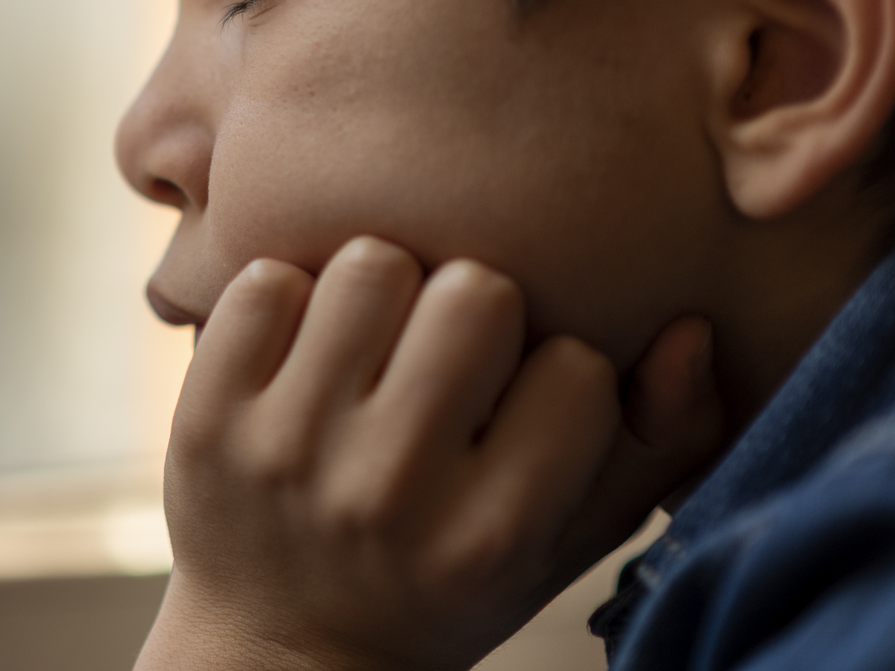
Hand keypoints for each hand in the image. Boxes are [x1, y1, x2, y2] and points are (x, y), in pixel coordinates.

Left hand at [137, 237, 723, 670]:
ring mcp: (286, 451)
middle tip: (446, 353)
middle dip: (473, 309)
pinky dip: (287, 295)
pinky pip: (265, 279)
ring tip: (376, 341)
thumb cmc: (442, 582)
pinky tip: (302, 347)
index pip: (576, 367)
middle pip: (476, 291)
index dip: (559, 368)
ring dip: (382, 286)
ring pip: (371, 263)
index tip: (524, 405)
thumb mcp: (559, 546)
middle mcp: (387, 493)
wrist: (279, 648)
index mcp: (489, 535)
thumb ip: (654, 447)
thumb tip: (689, 329)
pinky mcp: (206, 417)